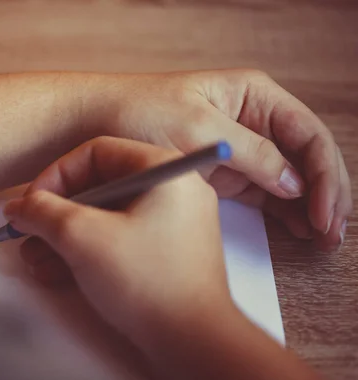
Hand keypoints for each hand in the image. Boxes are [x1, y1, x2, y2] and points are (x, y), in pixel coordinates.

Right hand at [3, 137, 231, 347]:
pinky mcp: (166, 251)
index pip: (96, 152)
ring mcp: (172, 222)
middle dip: (56, 213)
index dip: (55, 175)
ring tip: (35, 260)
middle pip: (100, 186)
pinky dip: (89, 250)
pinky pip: (121, 238)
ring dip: (65, 236)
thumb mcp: (82, 238)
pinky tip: (56, 272)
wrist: (193, 343)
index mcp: (163, 169)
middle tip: (28, 234)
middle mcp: (172, 189)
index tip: (30, 203)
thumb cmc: (146, 282)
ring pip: (107, 216)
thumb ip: (43, 213)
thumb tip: (18, 207)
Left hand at [93, 69, 350, 250]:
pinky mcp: (223, 174)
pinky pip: (264, 192)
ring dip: (308, 207)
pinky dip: (282, 211)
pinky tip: (297, 230)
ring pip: (289, 179)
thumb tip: (294, 182)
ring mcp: (239, 149)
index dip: (322, 174)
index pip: (306, 134)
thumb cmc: (137, 113)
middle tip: (330, 232)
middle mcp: (252, 121)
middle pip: (305, 158)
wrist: (92, 126)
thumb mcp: (195, 127)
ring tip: (322, 240)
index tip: (322, 211)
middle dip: (323, 193)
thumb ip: (249, 152)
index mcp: (252, 96)